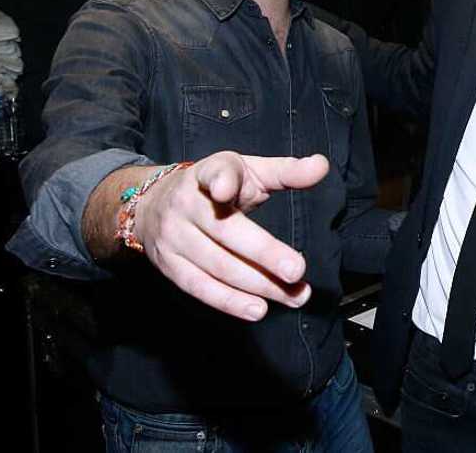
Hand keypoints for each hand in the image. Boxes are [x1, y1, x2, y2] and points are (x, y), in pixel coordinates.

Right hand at [132, 151, 329, 320]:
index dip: (221, 180)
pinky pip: (200, 287)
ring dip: (258, 285)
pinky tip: (257, 309)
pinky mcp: (169, 265)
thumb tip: (322, 166)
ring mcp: (174, 237)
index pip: (215, 173)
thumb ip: (286, 171)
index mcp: (208, 173)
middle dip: (263, 254)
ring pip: (218, 265)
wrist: (153, 203)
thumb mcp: (248, 170)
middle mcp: (186, 204)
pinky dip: (229, 301)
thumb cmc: (216, 185)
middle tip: (297, 271)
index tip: (226, 189)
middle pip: (226, 231)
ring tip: (294, 296)